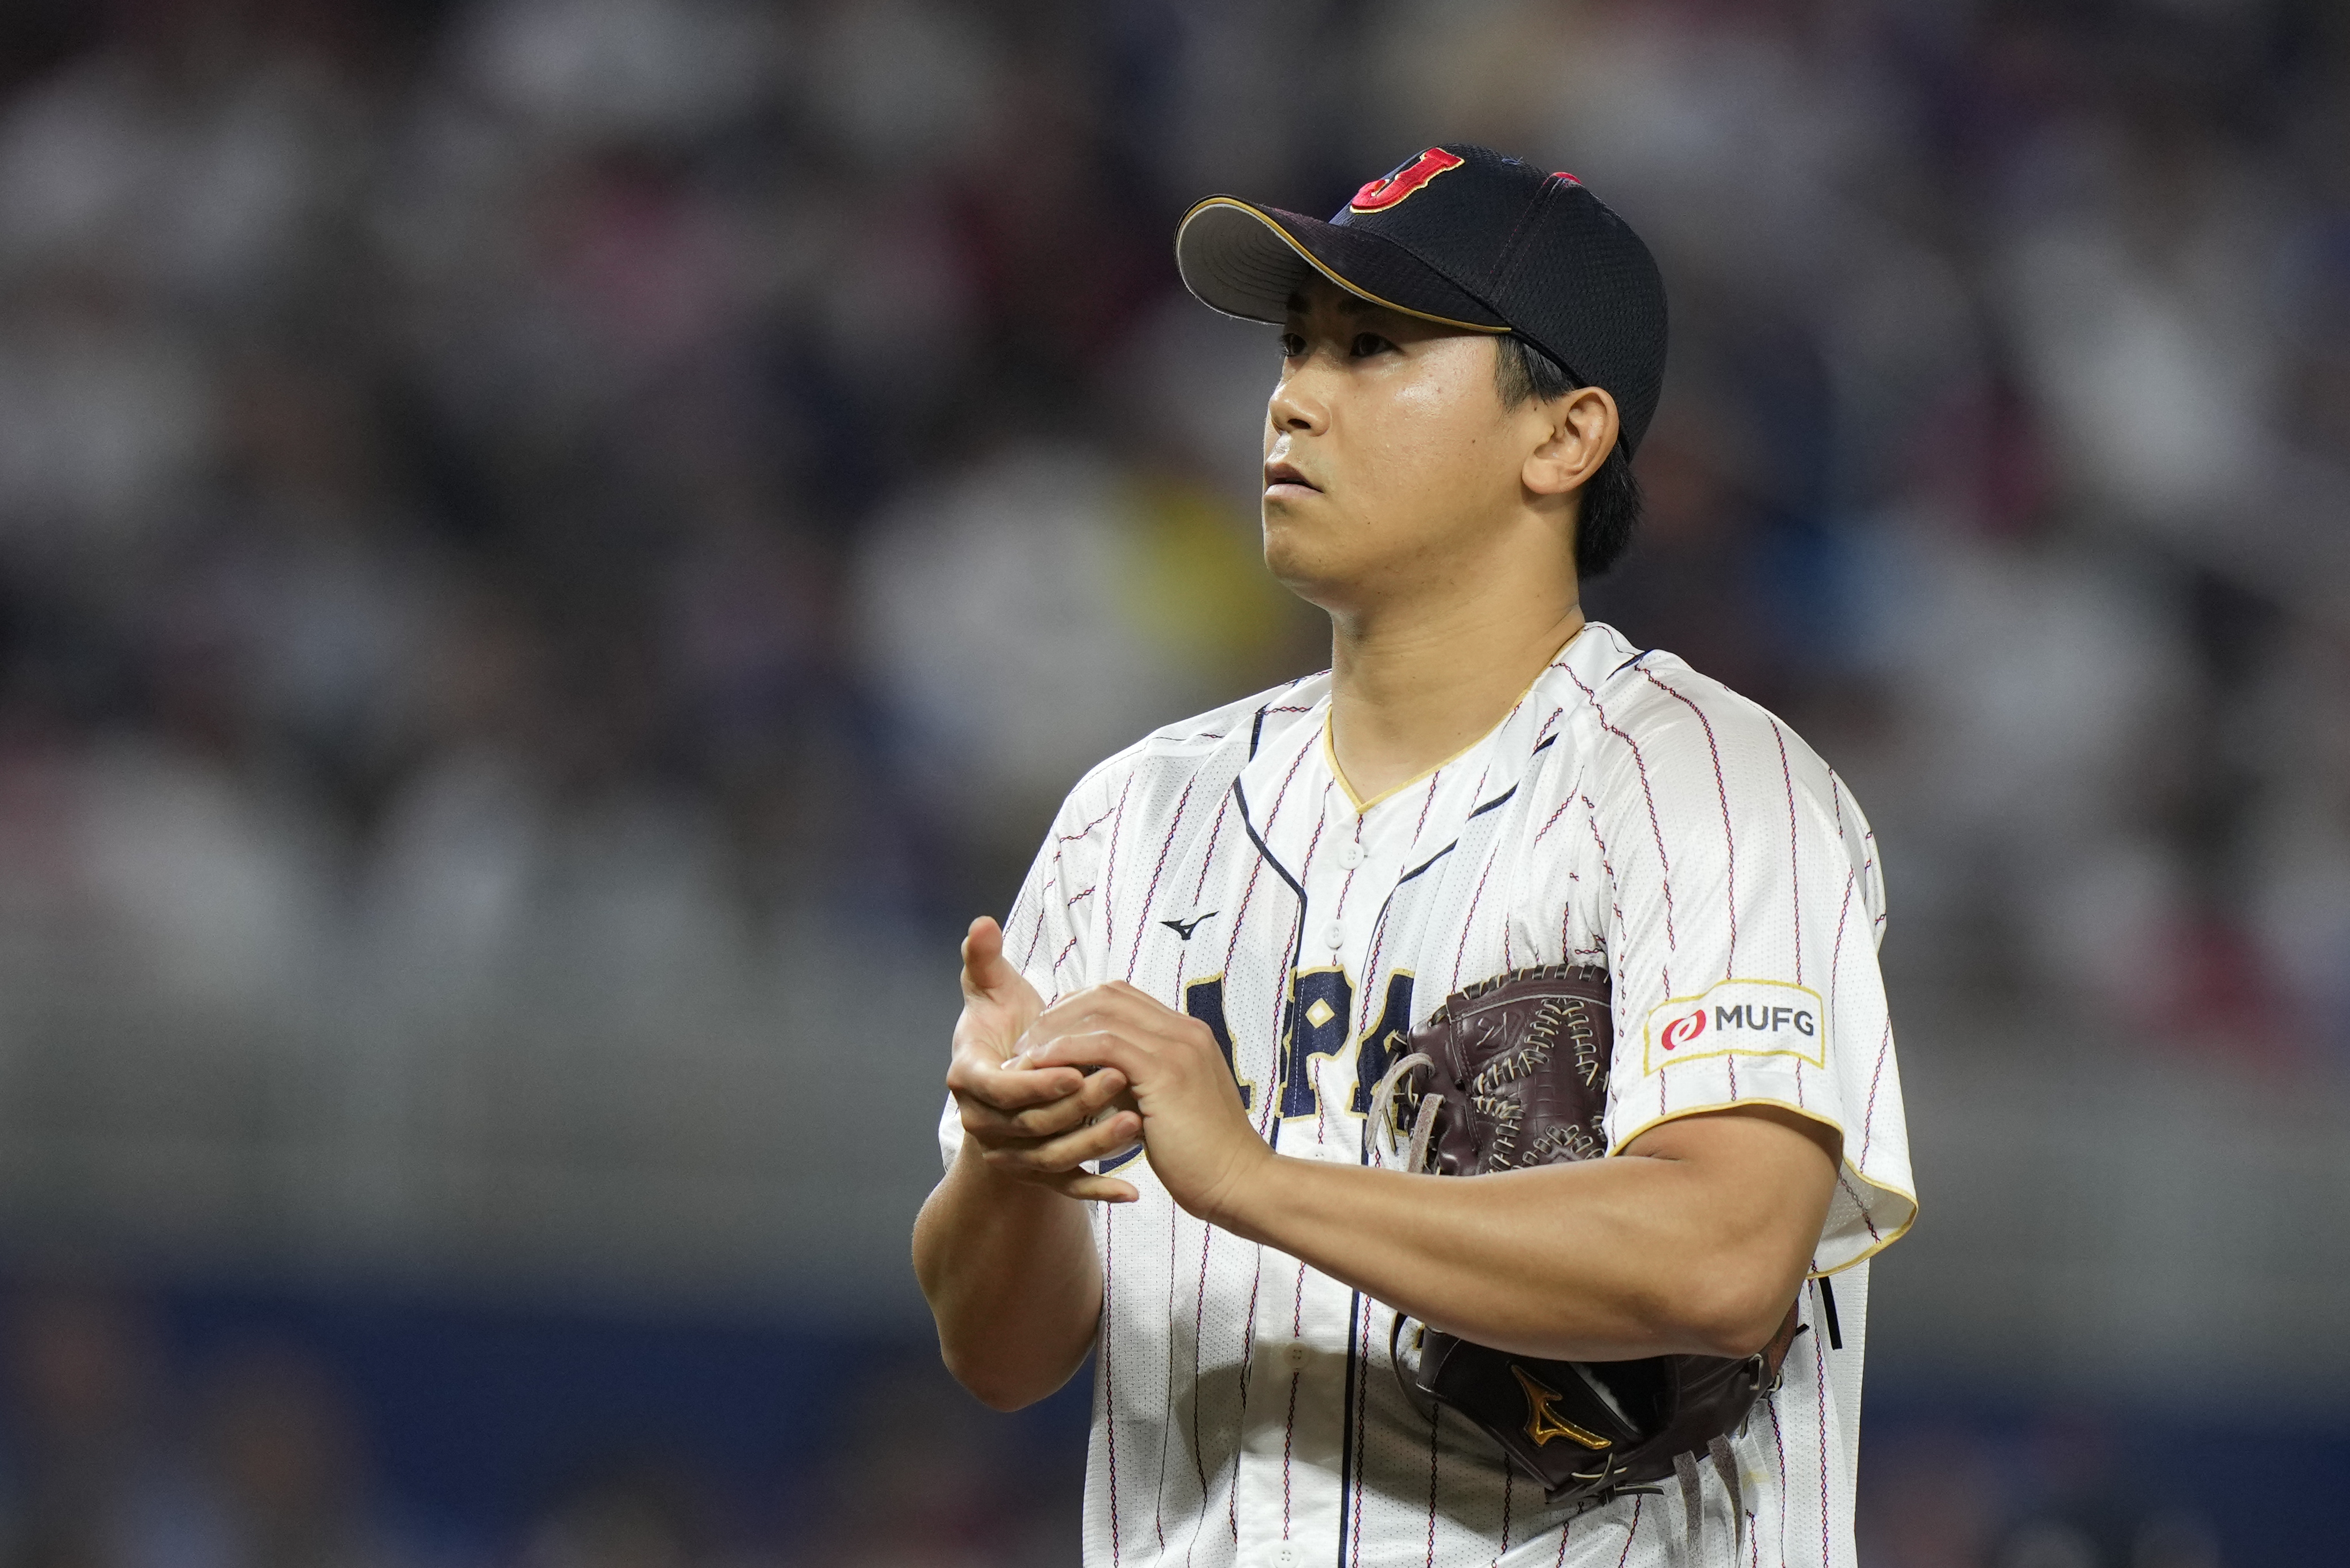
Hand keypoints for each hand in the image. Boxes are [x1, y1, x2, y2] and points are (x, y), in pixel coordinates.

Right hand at [946, 918, 1142, 1202]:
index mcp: (967, 1081)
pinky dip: (1099, 1191)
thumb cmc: (998, 1027)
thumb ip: (983, 960)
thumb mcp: (990, 994)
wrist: (1000, 1083)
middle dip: (1080, 1105)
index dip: (1038, 1080)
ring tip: (1140, 1122)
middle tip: (1127, 1082)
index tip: (1079, 1065)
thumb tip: (980, 923)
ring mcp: (1009, 1154)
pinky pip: (1068, 1189)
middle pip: (1032, 1125)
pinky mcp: (1037, 1174)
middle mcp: (981, 1123)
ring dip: (1097, 1145)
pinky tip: (1134, 1190)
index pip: (1000, 1088)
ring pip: (1053, 1160)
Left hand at [1011, 981, 1273, 1223]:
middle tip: (1026, 1042)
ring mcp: (1178, 1046)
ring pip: (1102, 1013)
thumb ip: (1136, 1083)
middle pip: (1108, 994)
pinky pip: (1103, 1045)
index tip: (1047, 1035)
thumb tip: (1091, 1078)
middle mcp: (1185, 1030)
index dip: (1079, 1008)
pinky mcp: (1166, 1071)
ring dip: (1055, 1031)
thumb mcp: (1166, 1107)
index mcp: (1187, 1035)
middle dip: (1060, 1012)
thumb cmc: (1200, 1157)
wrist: (1239, 1183)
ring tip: (1023, 1057)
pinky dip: (1066, 1051)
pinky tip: (1040, 1070)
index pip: (1123, 997)